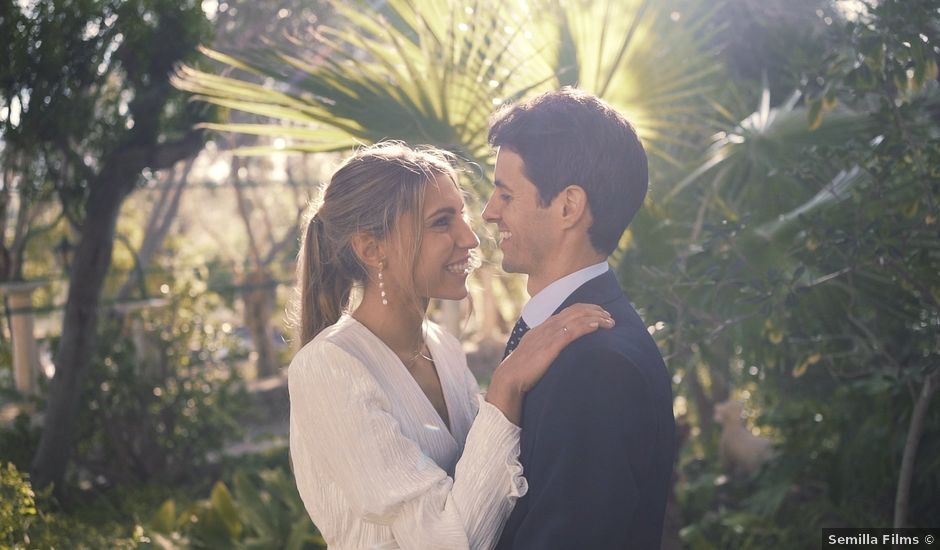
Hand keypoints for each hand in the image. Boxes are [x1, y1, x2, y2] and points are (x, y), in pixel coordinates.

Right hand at [486, 304, 613, 424]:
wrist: (510, 378)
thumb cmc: (521, 370)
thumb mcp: (533, 353)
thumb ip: (545, 347)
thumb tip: (555, 351)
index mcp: (542, 327)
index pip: (567, 312)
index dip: (584, 310)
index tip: (598, 313)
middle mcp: (547, 327)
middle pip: (574, 311)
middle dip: (594, 311)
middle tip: (609, 315)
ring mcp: (549, 334)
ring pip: (576, 318)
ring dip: (596, 317)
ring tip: (610, 321)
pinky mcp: (552, 345)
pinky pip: (573, 331)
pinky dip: (587, 326)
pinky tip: (598, 326)